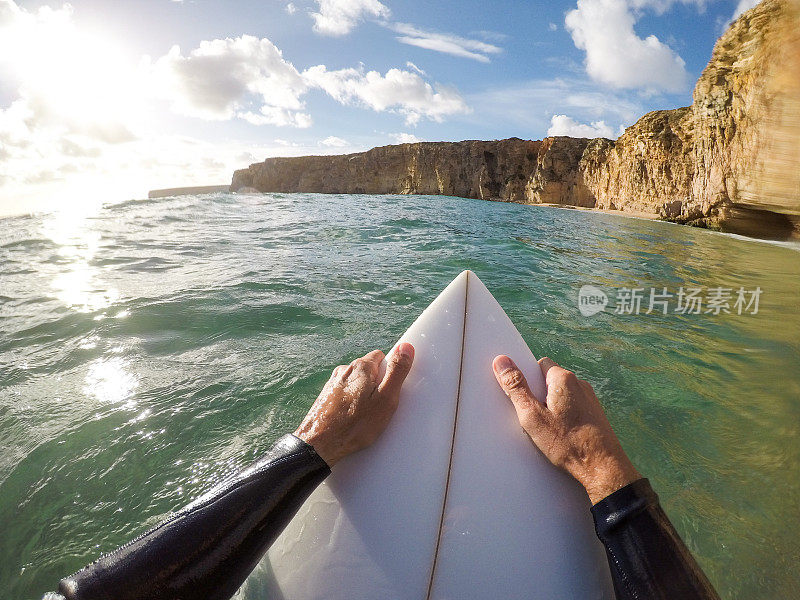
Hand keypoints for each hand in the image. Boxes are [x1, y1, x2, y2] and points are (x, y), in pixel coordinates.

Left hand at [294, 343, 414, 466]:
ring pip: (357, 383)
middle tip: (379, 407)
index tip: (389, 391)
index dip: (389, 374)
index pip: (382, 357)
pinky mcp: (327, 396)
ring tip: (364, 416)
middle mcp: (345, 370)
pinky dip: (351, 403)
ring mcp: (333, 383)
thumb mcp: (385, 399)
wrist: (319, 445)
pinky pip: (346, 394)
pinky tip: (352, 419)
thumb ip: (397, 371)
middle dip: (377, 385)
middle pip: (369, 370)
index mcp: (361, 367)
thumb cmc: (354, 425)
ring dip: (363, 395)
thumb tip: (406, 348)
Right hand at [492, 355, 639, 503]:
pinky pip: (571, 407)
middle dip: (537, 395)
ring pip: (560, 395)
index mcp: (563, 379)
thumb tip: (502, 362)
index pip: (539, 365)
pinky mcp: (594, 413)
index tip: (522, 396)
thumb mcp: (532, 416)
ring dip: (550, 407)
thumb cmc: (568, 444)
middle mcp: (579, 384)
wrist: (602, 468)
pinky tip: (559, 434)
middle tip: (532, 416)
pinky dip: (562, 416)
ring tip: (546, 429)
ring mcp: (589, 399)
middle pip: (549, 380)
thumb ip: (516, 387)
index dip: (527, 378)